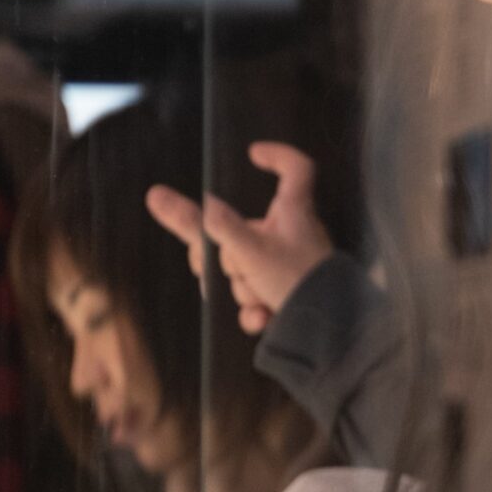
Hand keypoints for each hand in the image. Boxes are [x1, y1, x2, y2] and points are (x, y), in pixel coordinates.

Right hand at [144, 142, 333, 335]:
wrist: (330, 337)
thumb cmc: (299, 283)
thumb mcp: (248, 252)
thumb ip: (207, 226)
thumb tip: (162, 198)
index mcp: (293, 212)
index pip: (295, 169)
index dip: (277, 156)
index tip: (253, 154)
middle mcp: (290, 235)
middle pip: (241, 230)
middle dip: (225, 256)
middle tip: (227, 266)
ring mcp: (286, 267)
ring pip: (243, 269)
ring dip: (244, 287)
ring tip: (261, 296)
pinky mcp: (283, 296)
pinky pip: (255, 297)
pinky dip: (254, 310)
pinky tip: (261, 318)